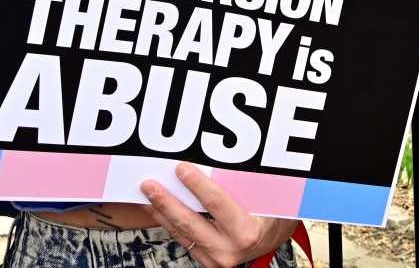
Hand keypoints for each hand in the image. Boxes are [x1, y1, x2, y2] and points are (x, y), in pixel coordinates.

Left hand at [141, 163, 297, 267]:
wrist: (273, 240)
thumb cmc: (272, 214)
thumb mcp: (266, 197)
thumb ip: (243, 183)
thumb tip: (216, 160)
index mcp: (246, 232)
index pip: (216, 203)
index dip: (197, 184)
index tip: (180, 168)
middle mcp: (229, 250)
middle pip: (189, 222)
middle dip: (166, 201)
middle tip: (148, 184)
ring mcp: (216, 259)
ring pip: (181, 233)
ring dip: (161, 212)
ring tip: (145, 194)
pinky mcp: (207, 261)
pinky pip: (183, 240)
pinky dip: (168, 222)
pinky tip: (157, 209)